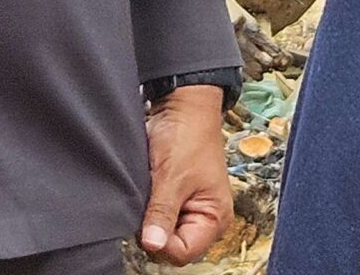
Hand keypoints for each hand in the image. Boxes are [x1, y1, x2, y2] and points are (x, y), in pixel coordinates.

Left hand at [139, 85, 230, 264]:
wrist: (182, 106)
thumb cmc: (188, 135)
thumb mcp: (173, 177)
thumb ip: (162, 213)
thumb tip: (152, 245)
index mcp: (214, 218)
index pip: (182, 253)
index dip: (161, 243)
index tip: (147, 224)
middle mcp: (202, 219)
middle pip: (171, 247)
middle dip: (154, 230)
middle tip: (147, 203)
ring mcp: (187, 210)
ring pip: (160, 232)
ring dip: (148, 218)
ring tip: (148, 192)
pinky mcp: (172, 200)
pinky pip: (155, 216)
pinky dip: (146, 208)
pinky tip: (145, 191)